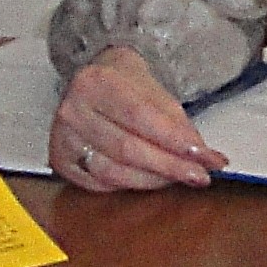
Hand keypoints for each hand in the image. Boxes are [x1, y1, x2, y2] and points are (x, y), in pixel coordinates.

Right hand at [51, 43, 224, 192]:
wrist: (93, 80)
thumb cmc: (126, 84)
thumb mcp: (155, 90)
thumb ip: (177, 122)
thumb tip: (202, 157)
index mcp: (97, 82)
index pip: (142, 117)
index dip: (176, 141)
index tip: (206, 157)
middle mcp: (73, 110)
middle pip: (127, 149)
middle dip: (169, 167)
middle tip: (200, 176)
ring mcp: (63, 138)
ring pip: (113, 172)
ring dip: (153, 180)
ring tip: (178, 178)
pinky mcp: (60, 160)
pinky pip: (99, 184)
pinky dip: (129, 185)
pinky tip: (149, 180)